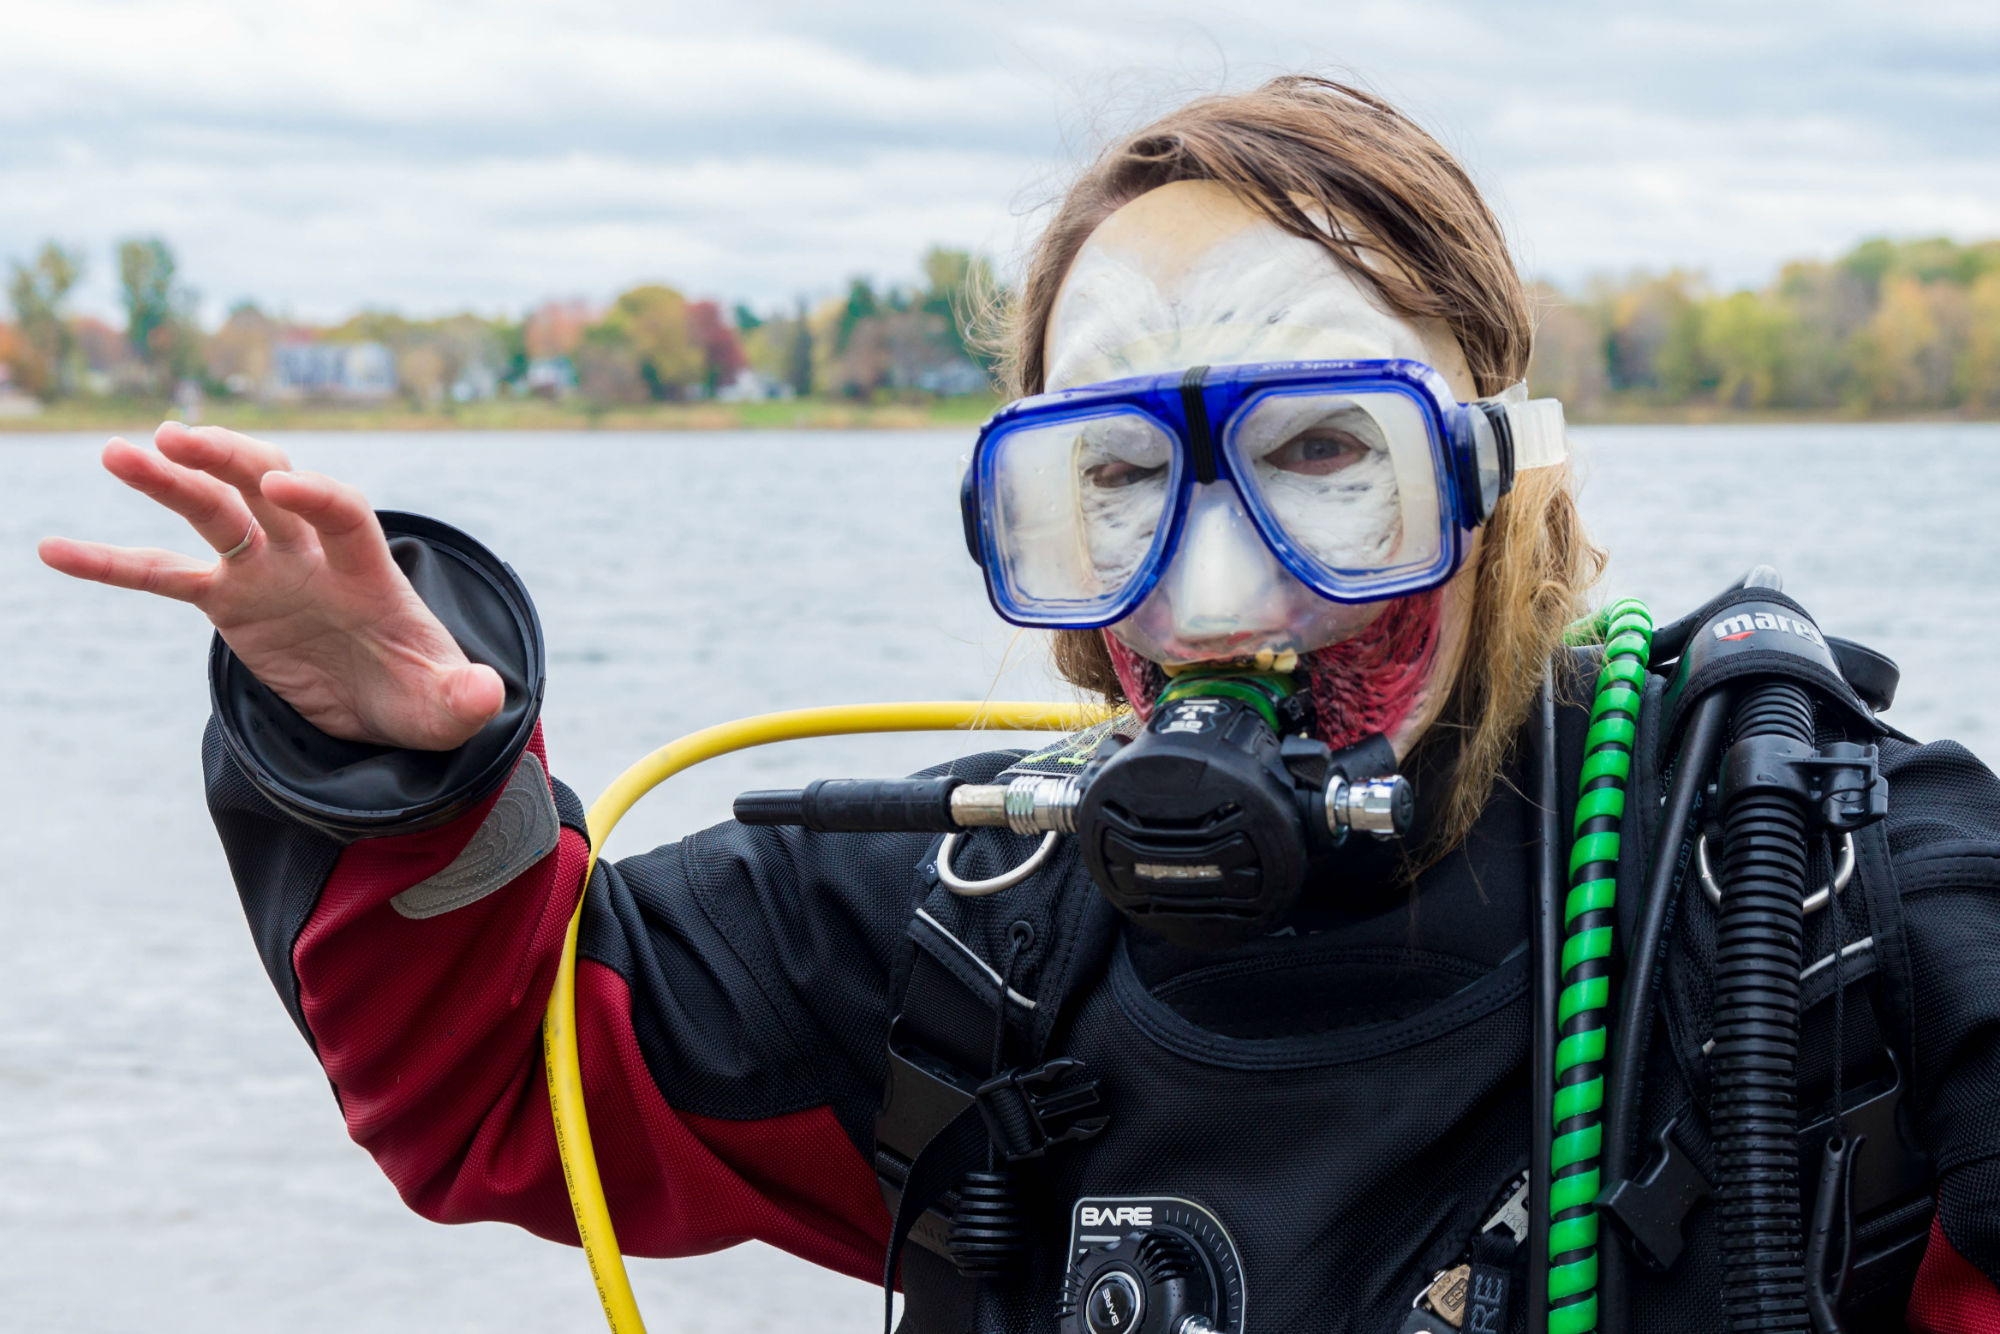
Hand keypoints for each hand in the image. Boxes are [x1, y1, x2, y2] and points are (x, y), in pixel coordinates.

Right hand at [38, 422, 504, 749]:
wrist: (391, 698)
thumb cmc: (424, 691)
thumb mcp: (451, 708)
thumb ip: (467, 699)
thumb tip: (491, 696)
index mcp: (369, 571)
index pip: (345, 515)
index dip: (321, 495)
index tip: (289, 485)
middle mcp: (312, 556)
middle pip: (270, 489)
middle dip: (231, 460)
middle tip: (181, 436)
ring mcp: (266, 572)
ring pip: (212, 513)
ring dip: (168, 481)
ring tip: (118, 452)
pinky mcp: (229, 600)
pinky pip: (162, 576)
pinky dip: (111, 562)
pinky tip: (53, 551)